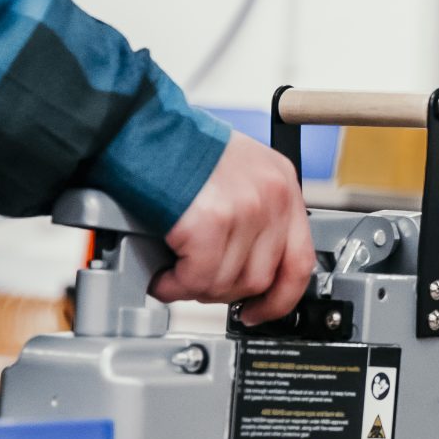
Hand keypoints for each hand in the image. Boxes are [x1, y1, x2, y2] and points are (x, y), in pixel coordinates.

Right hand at [153, 131, 312, 321]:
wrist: (139, 127)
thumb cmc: (176, 146)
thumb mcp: (236, 171)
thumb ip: (252, 213)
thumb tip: (244, 265)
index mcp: (282, 183)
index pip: (300, 260)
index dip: (280, 297)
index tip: (261, 311)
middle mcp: (271, 195)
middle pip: (261, 278)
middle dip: (223, 292)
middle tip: (197, 284)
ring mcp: (245, 209)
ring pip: (229, 283)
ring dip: (195, 289)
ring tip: (174, 276)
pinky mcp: (211, 222)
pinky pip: (198, 277)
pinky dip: (175, 285)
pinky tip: (164, 276)